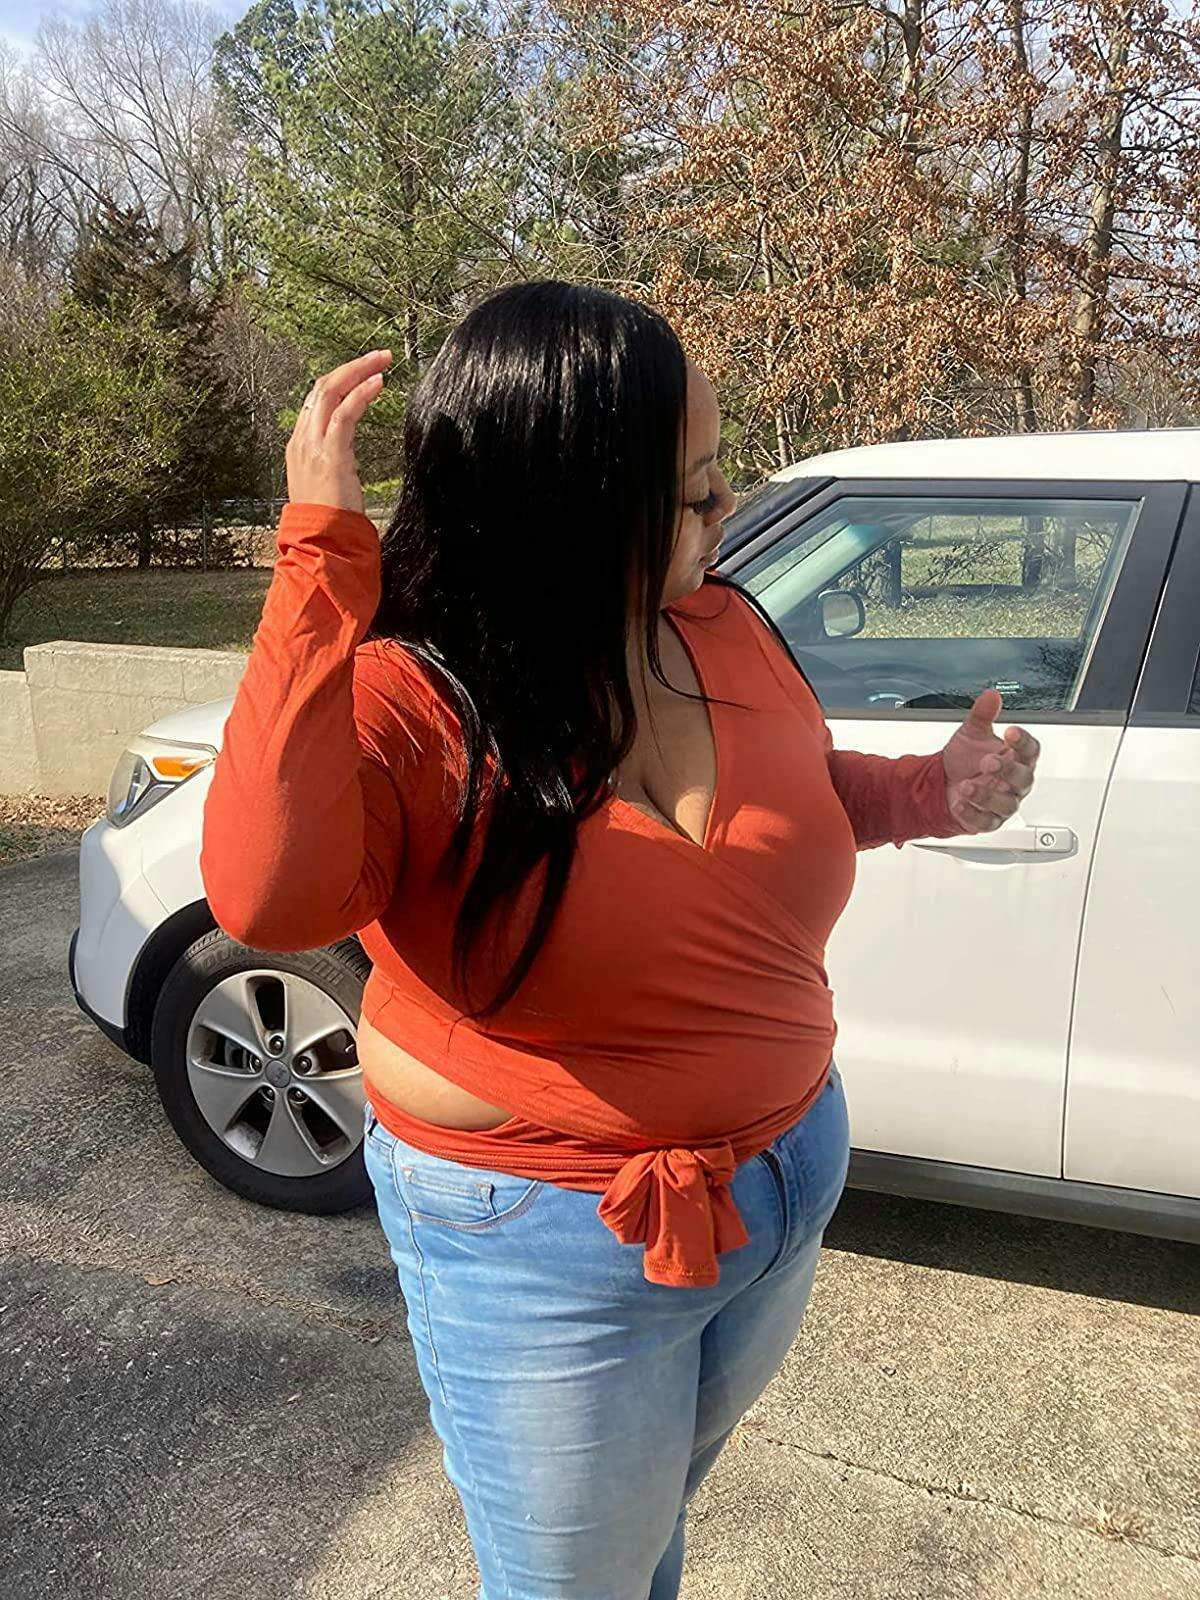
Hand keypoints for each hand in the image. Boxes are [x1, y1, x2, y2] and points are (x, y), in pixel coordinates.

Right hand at [285, 349, 392, 513]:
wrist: (319, 544)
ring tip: (383, 360)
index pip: (317, 401)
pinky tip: (379, 383)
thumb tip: (346, 456)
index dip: (341, 382)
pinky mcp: (329, 453)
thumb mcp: (325, 485)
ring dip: (359, 371)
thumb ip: (333, 464)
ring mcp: (312, 445)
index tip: (364, 373)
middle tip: (379, 357)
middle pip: (322, 388)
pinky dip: (362, 393)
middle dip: (351, 367)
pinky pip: (345, 413)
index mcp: (299, 446)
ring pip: (331, 392)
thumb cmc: (327, 523)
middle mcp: (301, 440)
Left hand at [941, 689, 1040, 834]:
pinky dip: (973, 814)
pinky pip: (986, 822)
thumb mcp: (971, 733)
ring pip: (1006, 804)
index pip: (1030, 750)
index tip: (1011, 732)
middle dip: (1007, 770)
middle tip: (988, 761)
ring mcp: (1003, 803)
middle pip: (1023, 778)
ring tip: (966, 785)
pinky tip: (960, 803)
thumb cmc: (965, 759)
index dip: (1024, 742)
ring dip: (987, 795)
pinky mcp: (988, 821)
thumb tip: (991, 696)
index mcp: (1016, 758)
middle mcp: (1014, 782)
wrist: (942, 783)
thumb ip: (982, 715)